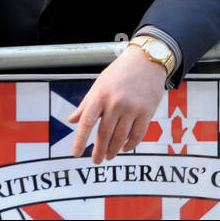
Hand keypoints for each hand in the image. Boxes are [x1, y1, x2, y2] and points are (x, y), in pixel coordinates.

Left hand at [68, 46, 166, 162]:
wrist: (147, 60)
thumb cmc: (120, 72)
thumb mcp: (99, 84)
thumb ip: (86, 104)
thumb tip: (71, 120)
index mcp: (101, 95)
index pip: (87, 122)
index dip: (80, 140)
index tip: (76, 153)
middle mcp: (116, 102)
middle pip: (104, 133)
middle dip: (99, 150)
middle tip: (96, 160)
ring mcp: (132, 107)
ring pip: (120, 137)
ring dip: (113, 150)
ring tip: (109, 156)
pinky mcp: (147, 111)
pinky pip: (137, 134)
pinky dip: (130, 144)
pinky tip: (125, 148)